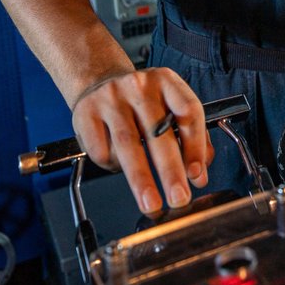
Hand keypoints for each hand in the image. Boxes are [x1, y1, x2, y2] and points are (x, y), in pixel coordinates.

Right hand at [71, 67, 213, 214]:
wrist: (98, 82)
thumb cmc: (140, 102)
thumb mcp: (169, 106)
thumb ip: (191, 137)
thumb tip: (198, 175)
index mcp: (166, 81)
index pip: (187, 111)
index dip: (195, 146)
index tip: (196, 175)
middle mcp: (139, 86)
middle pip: (158, 132)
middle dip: (170, 170)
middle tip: (179, 197)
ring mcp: (110, 98)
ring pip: (128, 143)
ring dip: (141, 179)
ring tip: (151, 203)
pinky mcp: (85, 113)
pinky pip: (101, 149)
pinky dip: (113, 166)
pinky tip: (120, 168)